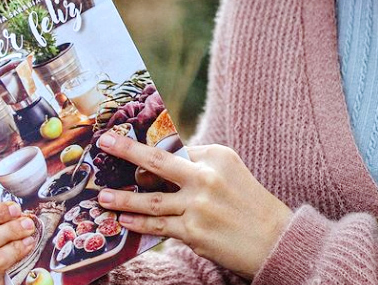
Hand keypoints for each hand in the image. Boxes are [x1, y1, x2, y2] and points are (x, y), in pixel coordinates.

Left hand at [96, 133, 292, 278]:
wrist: (275, 239)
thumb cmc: (249, 202)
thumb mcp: (227, 170)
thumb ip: (197, 163)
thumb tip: (160, 163)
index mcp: (215, 155)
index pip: (174, 148)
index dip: (147, 145)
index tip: (122, 138)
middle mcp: (205, 177)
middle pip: (157, 161)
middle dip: (127, 151)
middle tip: (103, 143)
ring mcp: (198, 206)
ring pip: (152, 199)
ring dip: (123, 197)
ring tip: (102, 195)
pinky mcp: (194, 233)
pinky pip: (159, 226)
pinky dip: (138, 222)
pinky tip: (123, 219)